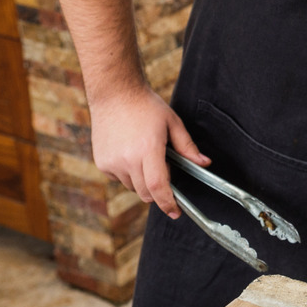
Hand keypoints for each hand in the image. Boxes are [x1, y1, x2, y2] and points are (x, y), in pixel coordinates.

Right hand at [88, 83, 209, 218]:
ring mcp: (111, 162)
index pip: (158, 186)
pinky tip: (131, 152)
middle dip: (158, 190)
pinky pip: (119, 178)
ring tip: (146, 155)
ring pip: (133, 187)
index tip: (175, 212)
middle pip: (146, 192)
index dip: (167, 202)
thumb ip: (188, 147)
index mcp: (148, 149)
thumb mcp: (173, 123)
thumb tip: (204, 164)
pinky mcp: (102, 163)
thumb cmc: (146, 106)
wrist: (114, 94)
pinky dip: (128, 173)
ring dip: (143, 181)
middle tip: (165, 169)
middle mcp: (127, 159)